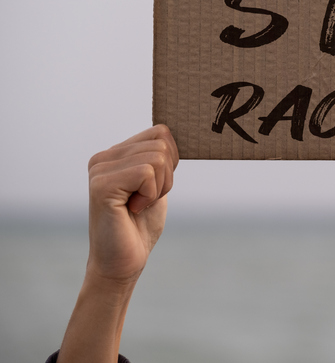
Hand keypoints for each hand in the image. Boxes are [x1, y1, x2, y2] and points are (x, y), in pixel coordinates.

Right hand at [59, 125, 178, 362]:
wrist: (123, 262)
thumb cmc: (141, 226)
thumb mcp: (157, 183)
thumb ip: (160, 158)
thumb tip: (173, 133)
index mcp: (116, 153)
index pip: (161, 132)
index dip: (172, 161)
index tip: (154, 187)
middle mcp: (103, 157)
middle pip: (162, 144)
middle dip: (167, 177)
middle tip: (145, 200)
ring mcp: (100, 169)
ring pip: (157, 159)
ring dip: (159, 188)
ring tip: (138, 205)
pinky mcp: (101, 185)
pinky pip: (147, 173)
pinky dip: (150, 195)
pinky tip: (132, 209)